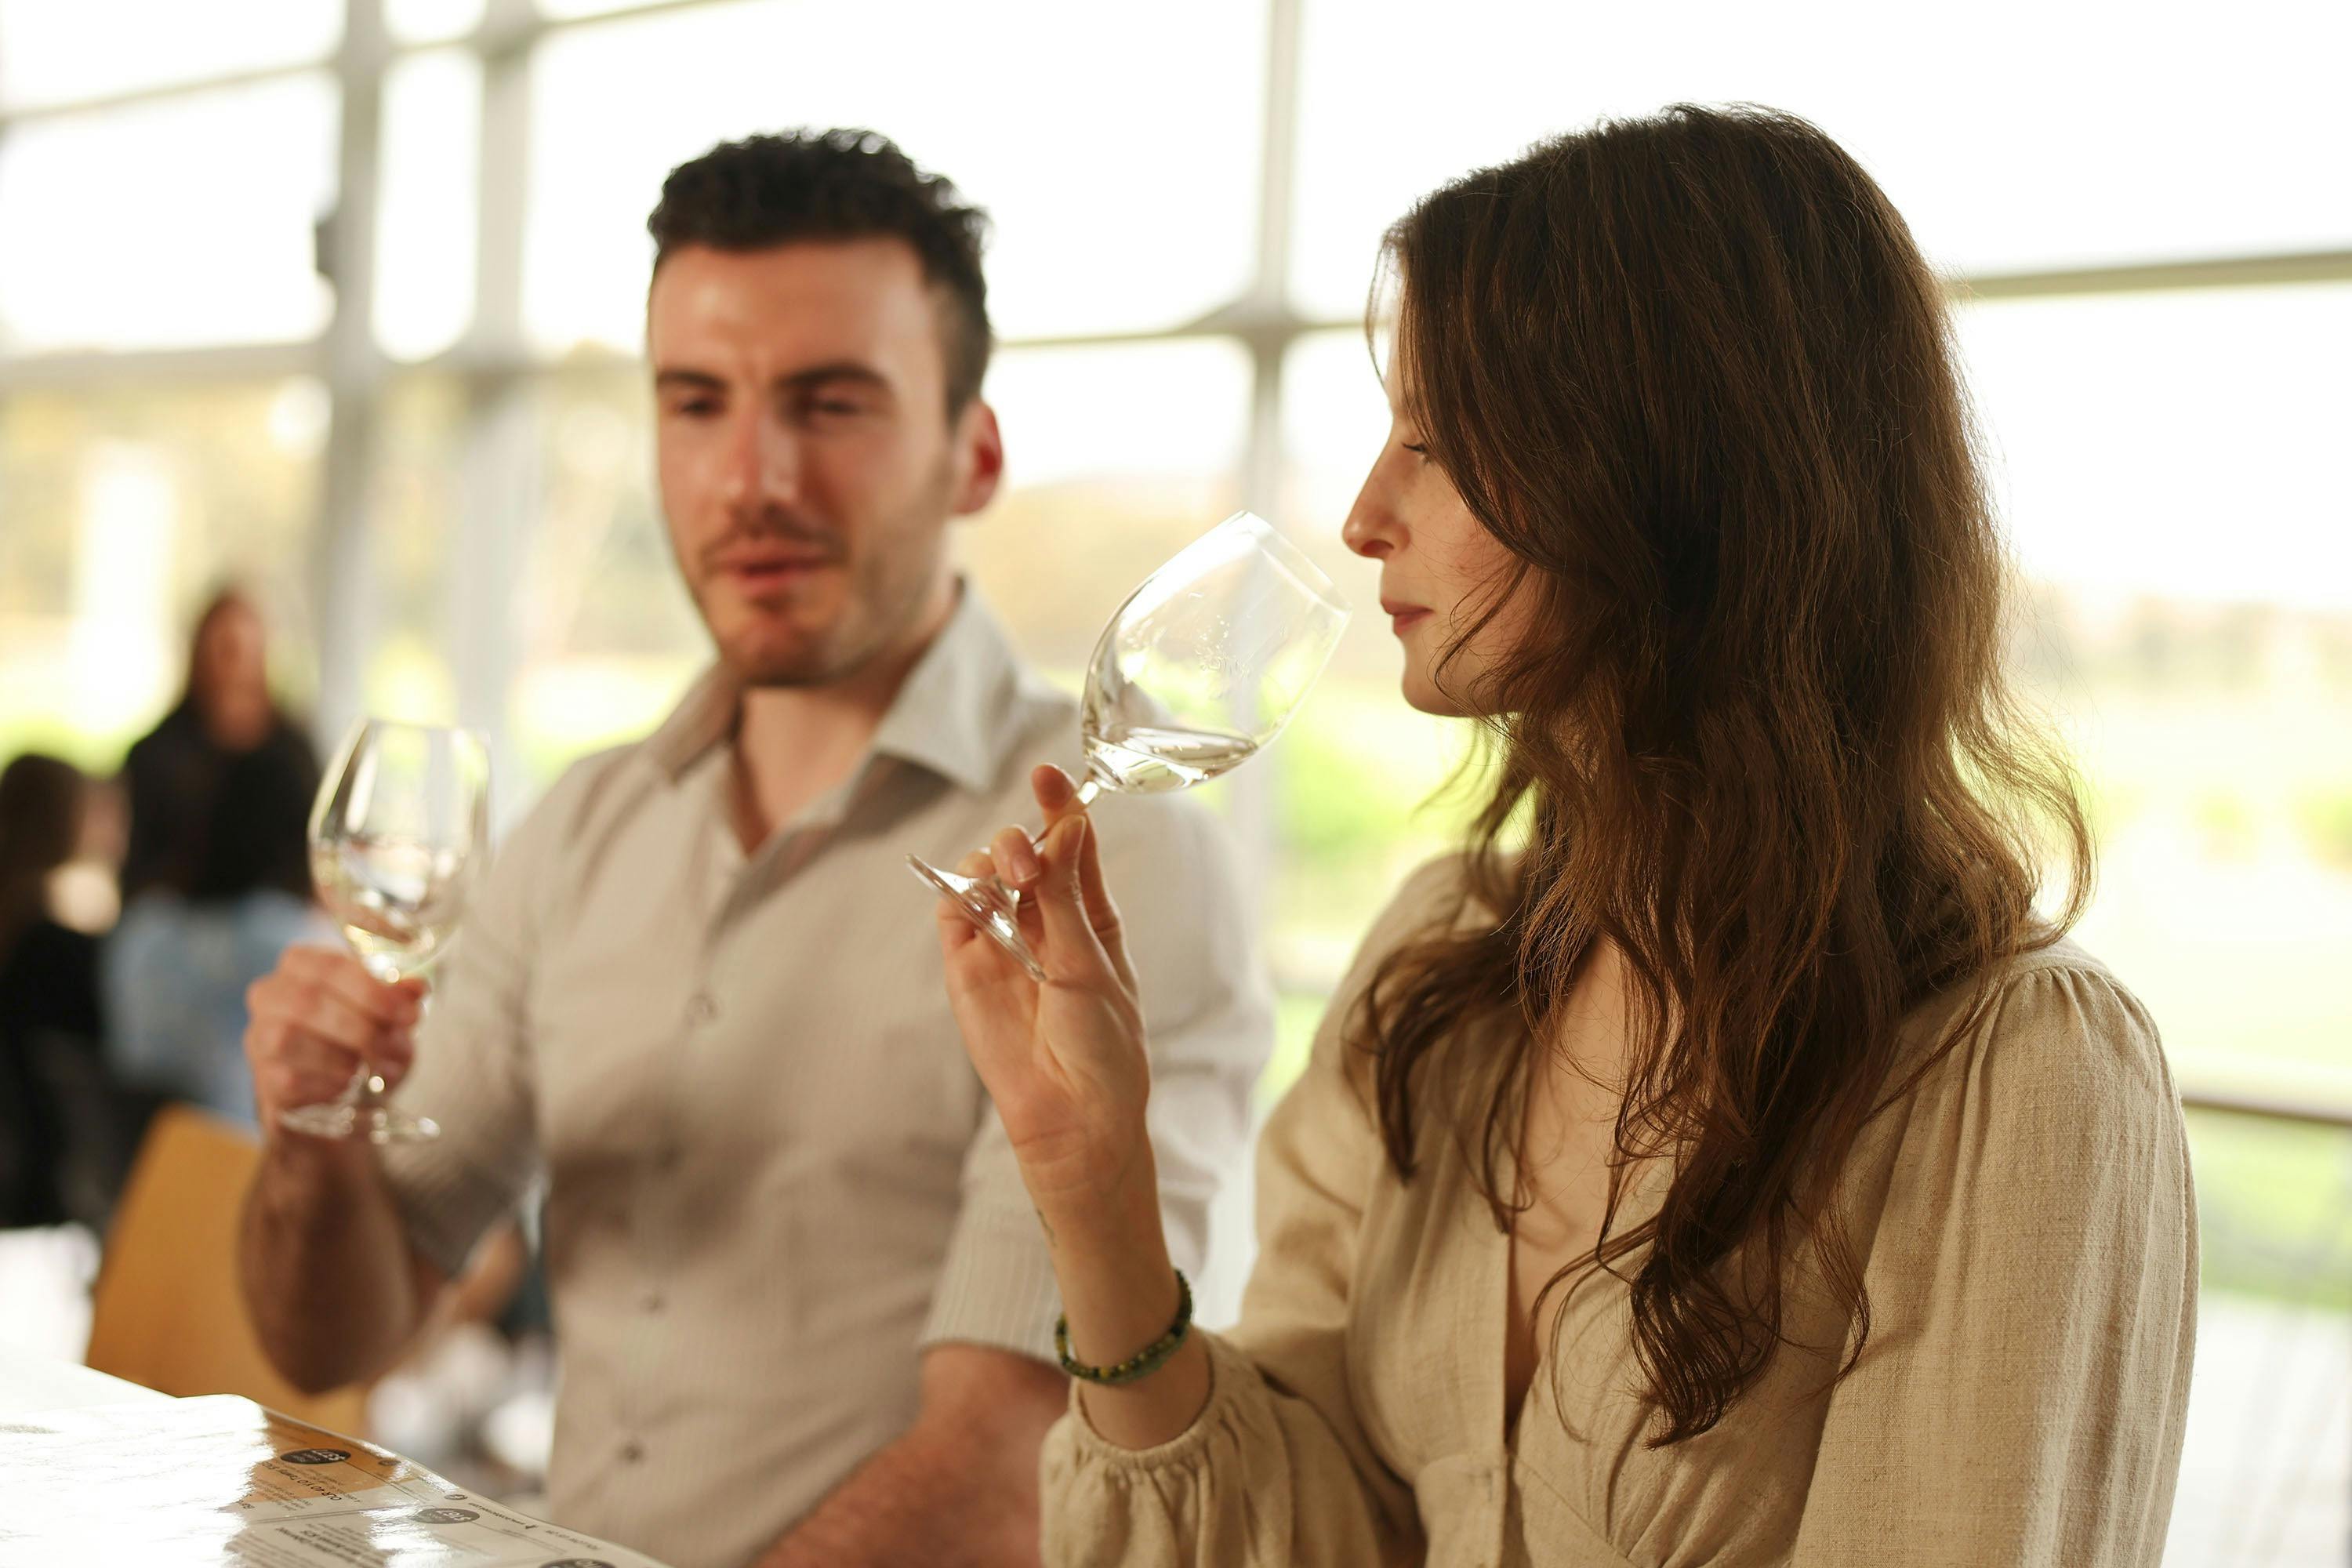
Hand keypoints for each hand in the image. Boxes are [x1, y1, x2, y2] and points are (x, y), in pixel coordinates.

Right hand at [245, 946, 425, 1136]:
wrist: (333, 1095)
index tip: (410, 1015)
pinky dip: (326, 1084)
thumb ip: (398, 998)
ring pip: (290, 1040)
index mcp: (300, 964)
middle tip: (396, 1047)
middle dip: (361, 1027)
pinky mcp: (262, 1079)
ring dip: (343, 1057)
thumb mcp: (386, 1014)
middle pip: (307, 1002)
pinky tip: (348, 1085)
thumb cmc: (358, 1039)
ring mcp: (259, 1038)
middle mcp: (270, 996)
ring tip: (375, 1068)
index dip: (372, 991)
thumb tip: (418, 988)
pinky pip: (289, 1079)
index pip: (329, 967)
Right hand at [936, 765, 1152, 1210]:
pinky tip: (977, 899)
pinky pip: (953, 913)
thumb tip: (1063, 827)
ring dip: (994, 862)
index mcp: (1090, 915)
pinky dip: (959, 893)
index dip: (1059, 806)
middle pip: (1023, 851)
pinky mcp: (966, 969)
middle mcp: (1043, 921)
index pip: (1071, 845)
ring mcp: (1002, 943)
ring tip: (1012, 881)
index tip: (1047, 775)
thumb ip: (1066, 897)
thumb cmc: (1102, 1046)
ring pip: (983, 874)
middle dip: (1023, 839)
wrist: (1073, 1118)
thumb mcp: (1092, 963)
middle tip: (1029, 861)